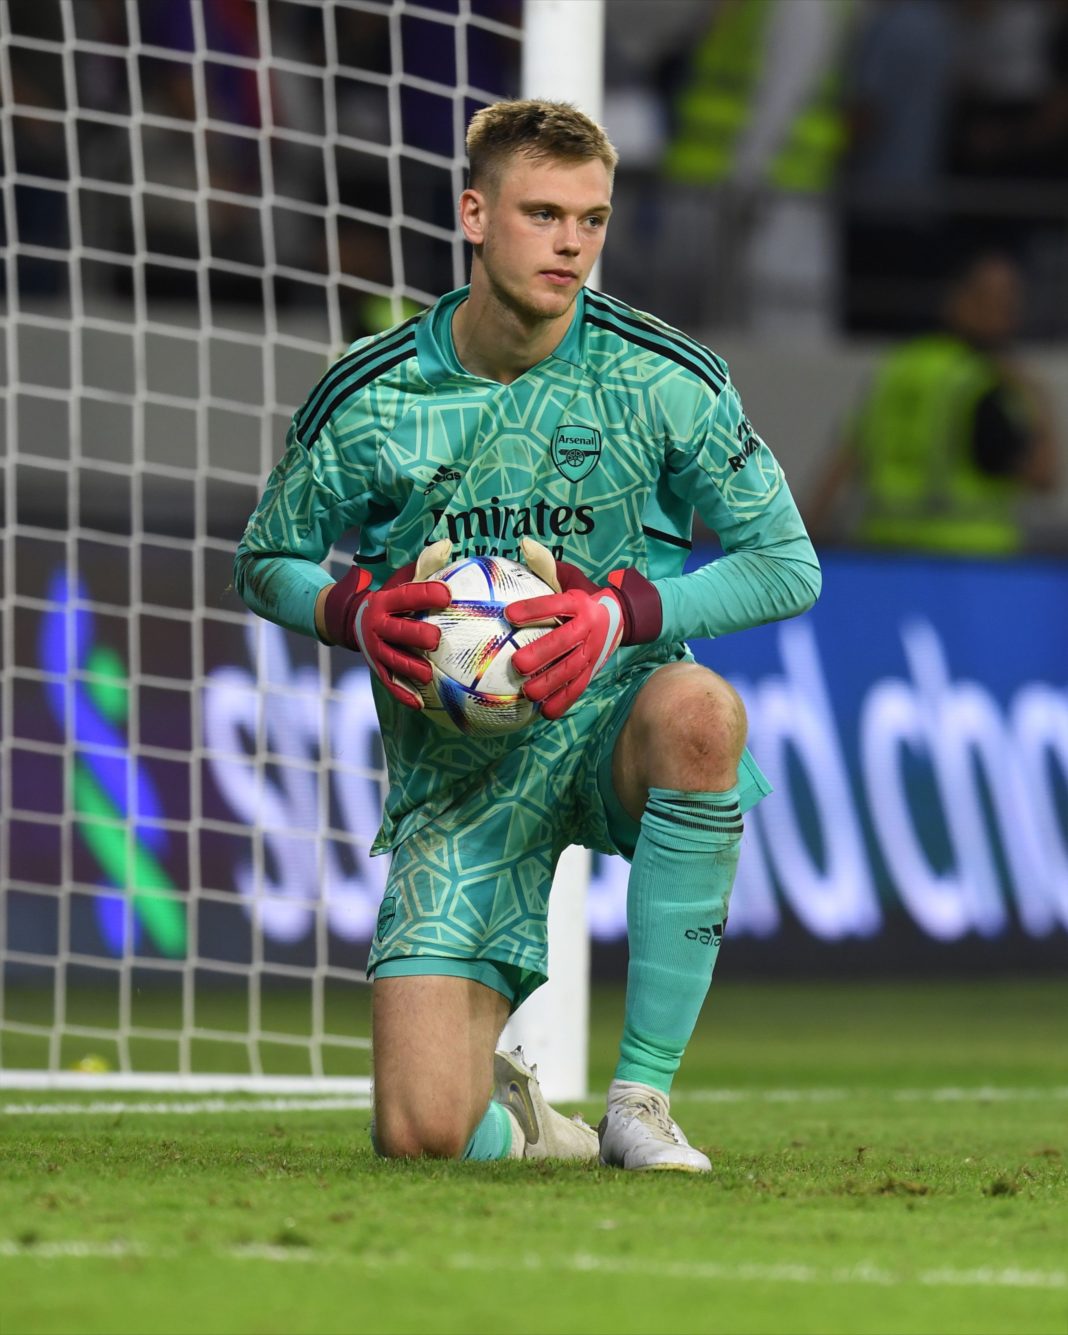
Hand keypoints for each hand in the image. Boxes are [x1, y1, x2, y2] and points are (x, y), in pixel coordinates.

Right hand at [322, 539, 452, 708]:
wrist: (351, 620)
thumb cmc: (391, 600)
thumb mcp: (400, 580)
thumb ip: (423, 567)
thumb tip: (446, 546)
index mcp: (385, 601)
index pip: (407, 596)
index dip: (426, 594)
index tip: (447, 595)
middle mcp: (378, 626)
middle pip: (398, 631)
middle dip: (416, 634)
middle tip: (436, 639)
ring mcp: (376, 649)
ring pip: (393, 660)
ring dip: (410, 668)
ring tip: (429, 675)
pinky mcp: (377, 668)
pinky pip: (390, 683)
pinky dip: (403, 694)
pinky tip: (419, 704)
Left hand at [505, 538, 661, 719]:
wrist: (624, 616)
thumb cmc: (586, 594)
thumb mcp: (571, 577)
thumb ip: (547, 565)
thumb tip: (525, 544)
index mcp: (580, 603)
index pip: (555, 605)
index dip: (533, 609)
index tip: (509, 614)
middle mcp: (588, 628)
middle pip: (565, 642)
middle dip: (542, 654)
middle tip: (517, 664)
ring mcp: (592, 651)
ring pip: (572, 669)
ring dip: (551, 683)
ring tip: (528, 693)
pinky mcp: (593, 669)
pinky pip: (579, 687)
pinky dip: (564, 701)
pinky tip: (546, 712)